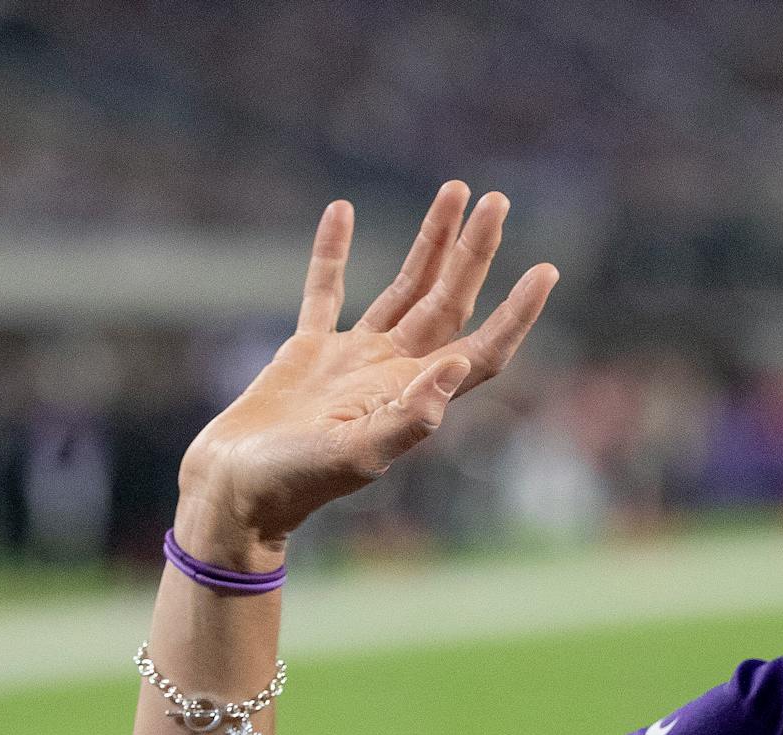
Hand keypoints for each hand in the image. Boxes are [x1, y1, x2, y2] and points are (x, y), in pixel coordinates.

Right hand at [176, 182, 557, 557]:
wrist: (237, 494)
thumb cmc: (296, 483)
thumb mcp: (358, 455)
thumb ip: (409, 418)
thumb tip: (457, 369)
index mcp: (414, 395)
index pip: (483, 348)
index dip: (517, 314)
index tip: (546, 270)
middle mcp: (394, 372)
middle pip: (450, 302)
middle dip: (475, 253)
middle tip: (497, 201)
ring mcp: (355, 359)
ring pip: (404, 287)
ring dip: (430, 243)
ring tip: (454, 192)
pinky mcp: (309, 351)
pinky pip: (326, 290)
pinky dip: (334, 252)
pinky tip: (343, 211)